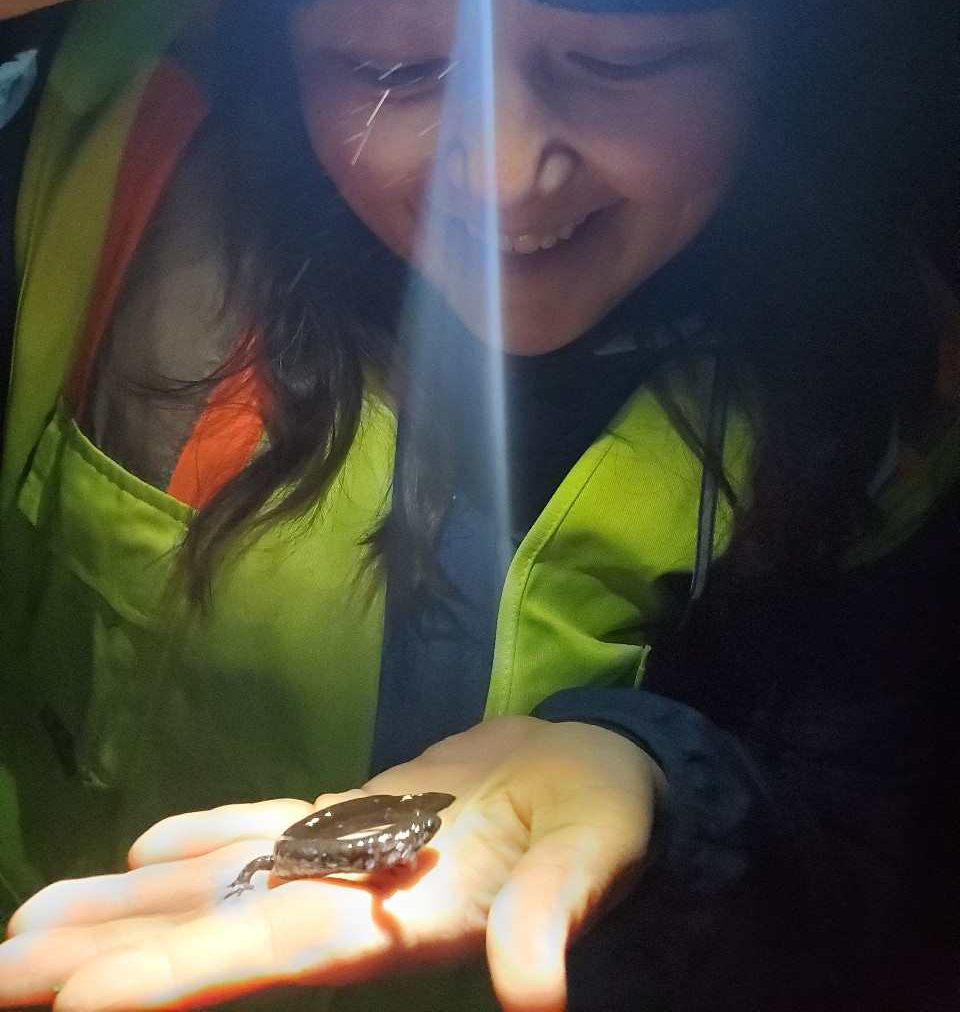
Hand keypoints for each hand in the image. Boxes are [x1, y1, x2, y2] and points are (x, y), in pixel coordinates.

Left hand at [0, 717, 662, 1011]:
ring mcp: (344, 856)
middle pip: (209, 931)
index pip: (263, 954)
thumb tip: (536, 994)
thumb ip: (550, 918)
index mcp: (394, 918)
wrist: (604, 772)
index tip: (71, 1003)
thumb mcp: (591, 859)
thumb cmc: (606, 818)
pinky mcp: (357, 813)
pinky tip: (144, 842)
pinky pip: (263, 828)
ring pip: (216, 884)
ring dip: (125, 904)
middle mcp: (348, 900)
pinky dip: (201, 837)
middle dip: (106, 955)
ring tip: (30, 923)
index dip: (171, 975)